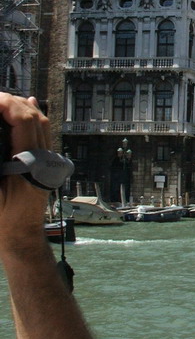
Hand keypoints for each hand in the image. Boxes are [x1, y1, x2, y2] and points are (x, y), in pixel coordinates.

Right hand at [0, 93, 50, 249]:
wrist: (21, 238)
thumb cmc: (2, 220)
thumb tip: (1, 138)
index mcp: (30, 163)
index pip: (24, 121)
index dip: (7, 104)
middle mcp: (43, 159)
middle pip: (34, 117)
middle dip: (12, 102)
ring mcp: (46, 160)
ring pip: (40, 123)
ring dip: (21, 107)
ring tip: (1, 100)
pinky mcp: (45, 164)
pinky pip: (42, 133)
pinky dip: (32, 116)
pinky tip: (27, 104)